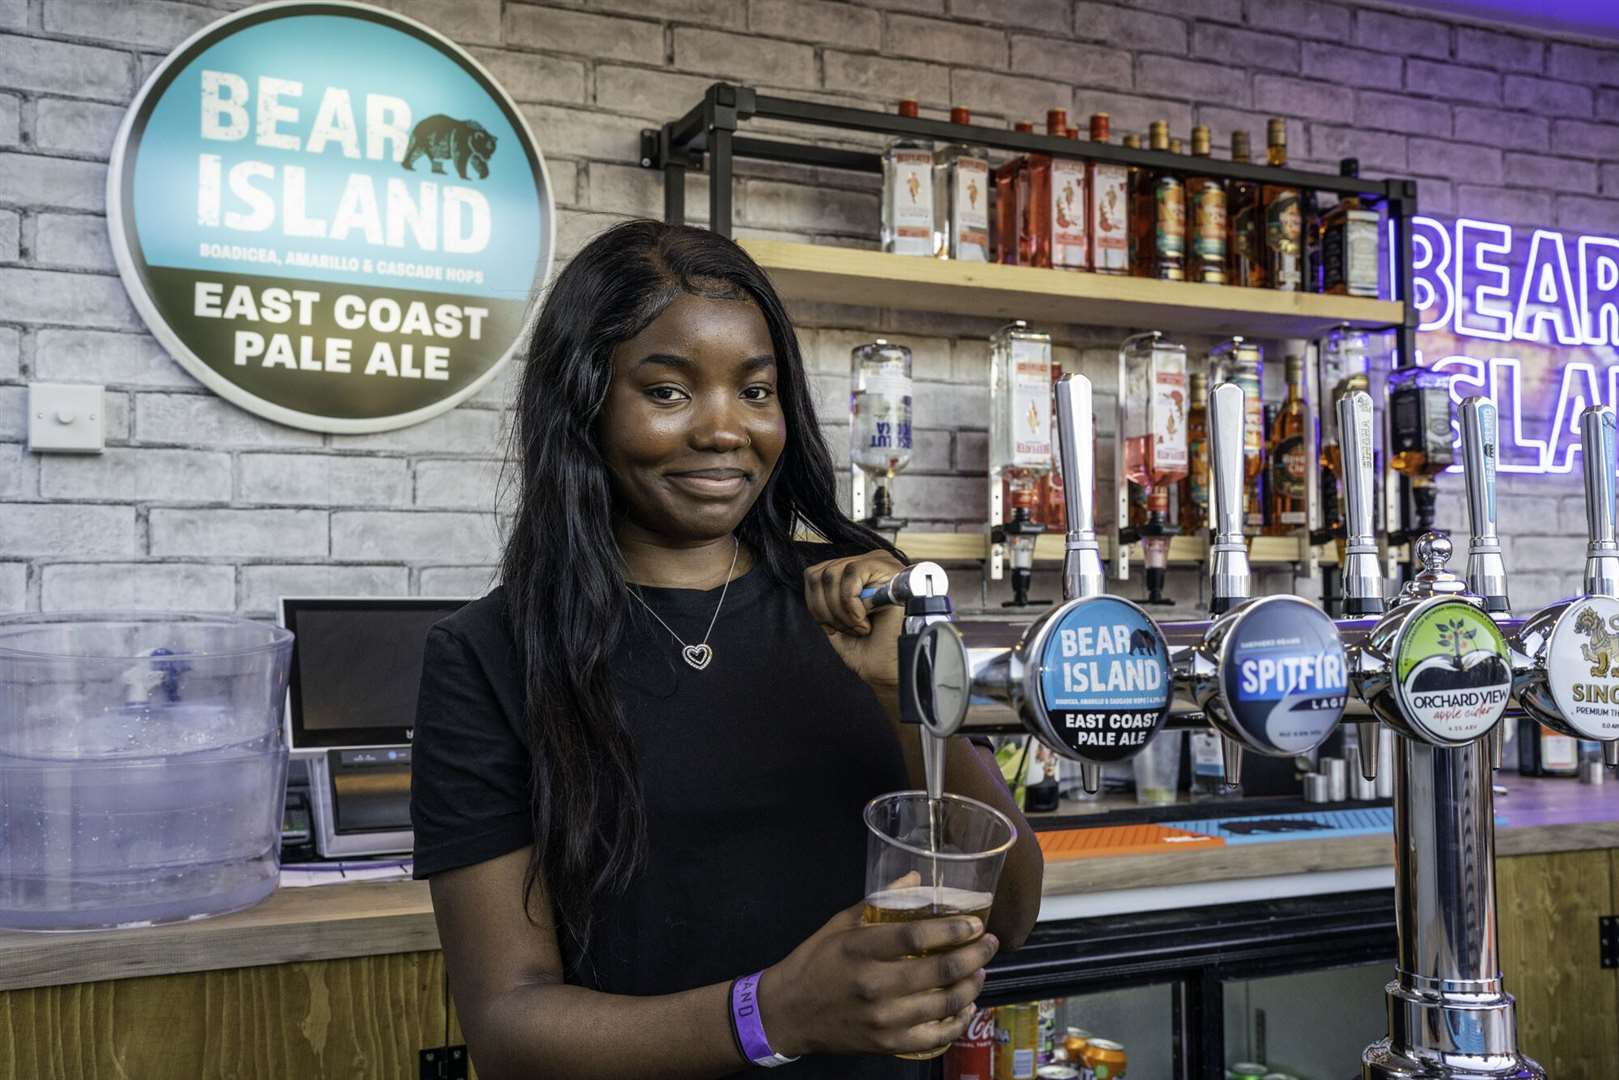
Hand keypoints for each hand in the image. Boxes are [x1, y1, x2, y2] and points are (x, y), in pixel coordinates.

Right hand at [757, 887, 998, 1058]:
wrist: (787, 1013)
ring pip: (943, 1004)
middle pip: (938, 971)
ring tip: (981, 971)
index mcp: (860, 949)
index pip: (915, 937)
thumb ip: (880, 901)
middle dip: (974, 955)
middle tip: (990, 943)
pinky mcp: (886, 1044)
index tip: (975, 923)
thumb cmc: (815, 961)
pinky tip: (966, 1007)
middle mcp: (873, 985)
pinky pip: (933, 1037)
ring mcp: (882, 1019)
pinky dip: (957, 1023)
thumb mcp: (840, 924)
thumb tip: (917, 877)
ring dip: (971, 986)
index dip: (952, 929)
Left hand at [803, 550, 905, 691]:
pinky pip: (852, 574)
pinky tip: (866, 621)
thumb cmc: (869, 649)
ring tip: (860, 626)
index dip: (816, 604)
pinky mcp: (890, 570)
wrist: (891, 670)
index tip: (833, 627)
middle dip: (827, 610)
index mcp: (854, 576)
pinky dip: (852, 604)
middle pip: (820, 573)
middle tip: (849, 629)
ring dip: (841, 610)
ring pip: (832, 573)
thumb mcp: (836, 620)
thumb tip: (812, 580)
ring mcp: (880, 564)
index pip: (815, 574)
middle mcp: (868, 564)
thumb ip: (824, 597)